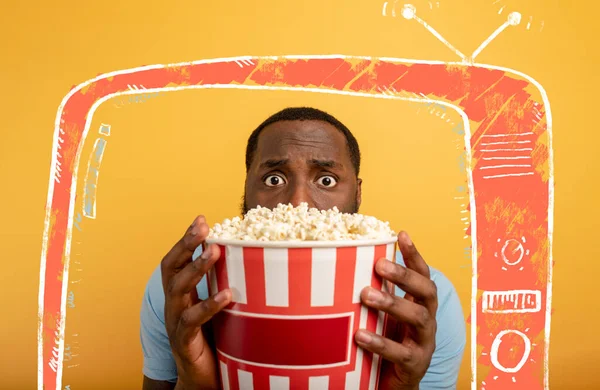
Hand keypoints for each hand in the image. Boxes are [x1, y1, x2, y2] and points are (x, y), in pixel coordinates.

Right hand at [160, 216, 231, 389]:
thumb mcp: (216, 307)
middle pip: (171, 269)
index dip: (186, 240)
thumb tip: (249, 259)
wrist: (202, 379)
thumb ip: (222, 284)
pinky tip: (225, 295)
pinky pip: (192, 322)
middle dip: (186, 245)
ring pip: (178, 291)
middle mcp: (174, 305)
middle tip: (203, 228)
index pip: (176, 261)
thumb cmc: (213, 339)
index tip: (200, 219)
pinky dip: (208, 306)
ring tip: (214, 252)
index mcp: (180, 295)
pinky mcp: (184, 342)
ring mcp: (176, 323)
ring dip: (196, 269)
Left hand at [356, 232, 437, 389]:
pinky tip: (360, 335)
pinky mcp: (415, 365)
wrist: (395, 385)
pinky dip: (380, 342)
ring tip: (365, 295)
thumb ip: (377, 294)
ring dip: (392, 303)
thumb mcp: (384, 316)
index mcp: (420, 305)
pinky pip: (401, 353)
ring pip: (418, 318)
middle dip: (405, 276)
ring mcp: (424, 343)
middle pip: (426, 292)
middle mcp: (427, 320)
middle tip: (379, 265)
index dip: (414, 255)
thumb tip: (347, 263)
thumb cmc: (389, 343)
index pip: (423, 274)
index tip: (402, 234)